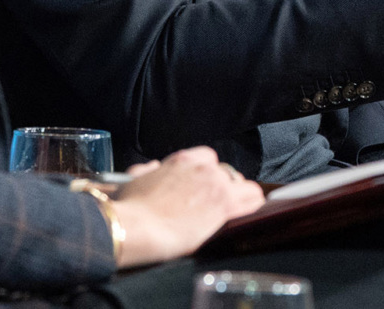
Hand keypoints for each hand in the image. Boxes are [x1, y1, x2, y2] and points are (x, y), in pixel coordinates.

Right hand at [109, 146, 263, 267]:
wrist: (136, 226)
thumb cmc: (130, 207)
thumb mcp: (135, 179)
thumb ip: (149, 171)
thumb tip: (153, 168)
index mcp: (182, 160)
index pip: (208, 158)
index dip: (207, 173)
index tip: (203, 187)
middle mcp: (203, 169)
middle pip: (226, 172)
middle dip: (222, 186)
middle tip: (213, 204)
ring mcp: (217, 186)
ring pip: (243, 184)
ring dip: (239, 196)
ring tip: (233, 211)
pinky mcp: (225, 206)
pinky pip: (253, 199)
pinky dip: (252, 205)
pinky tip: (249, 213)